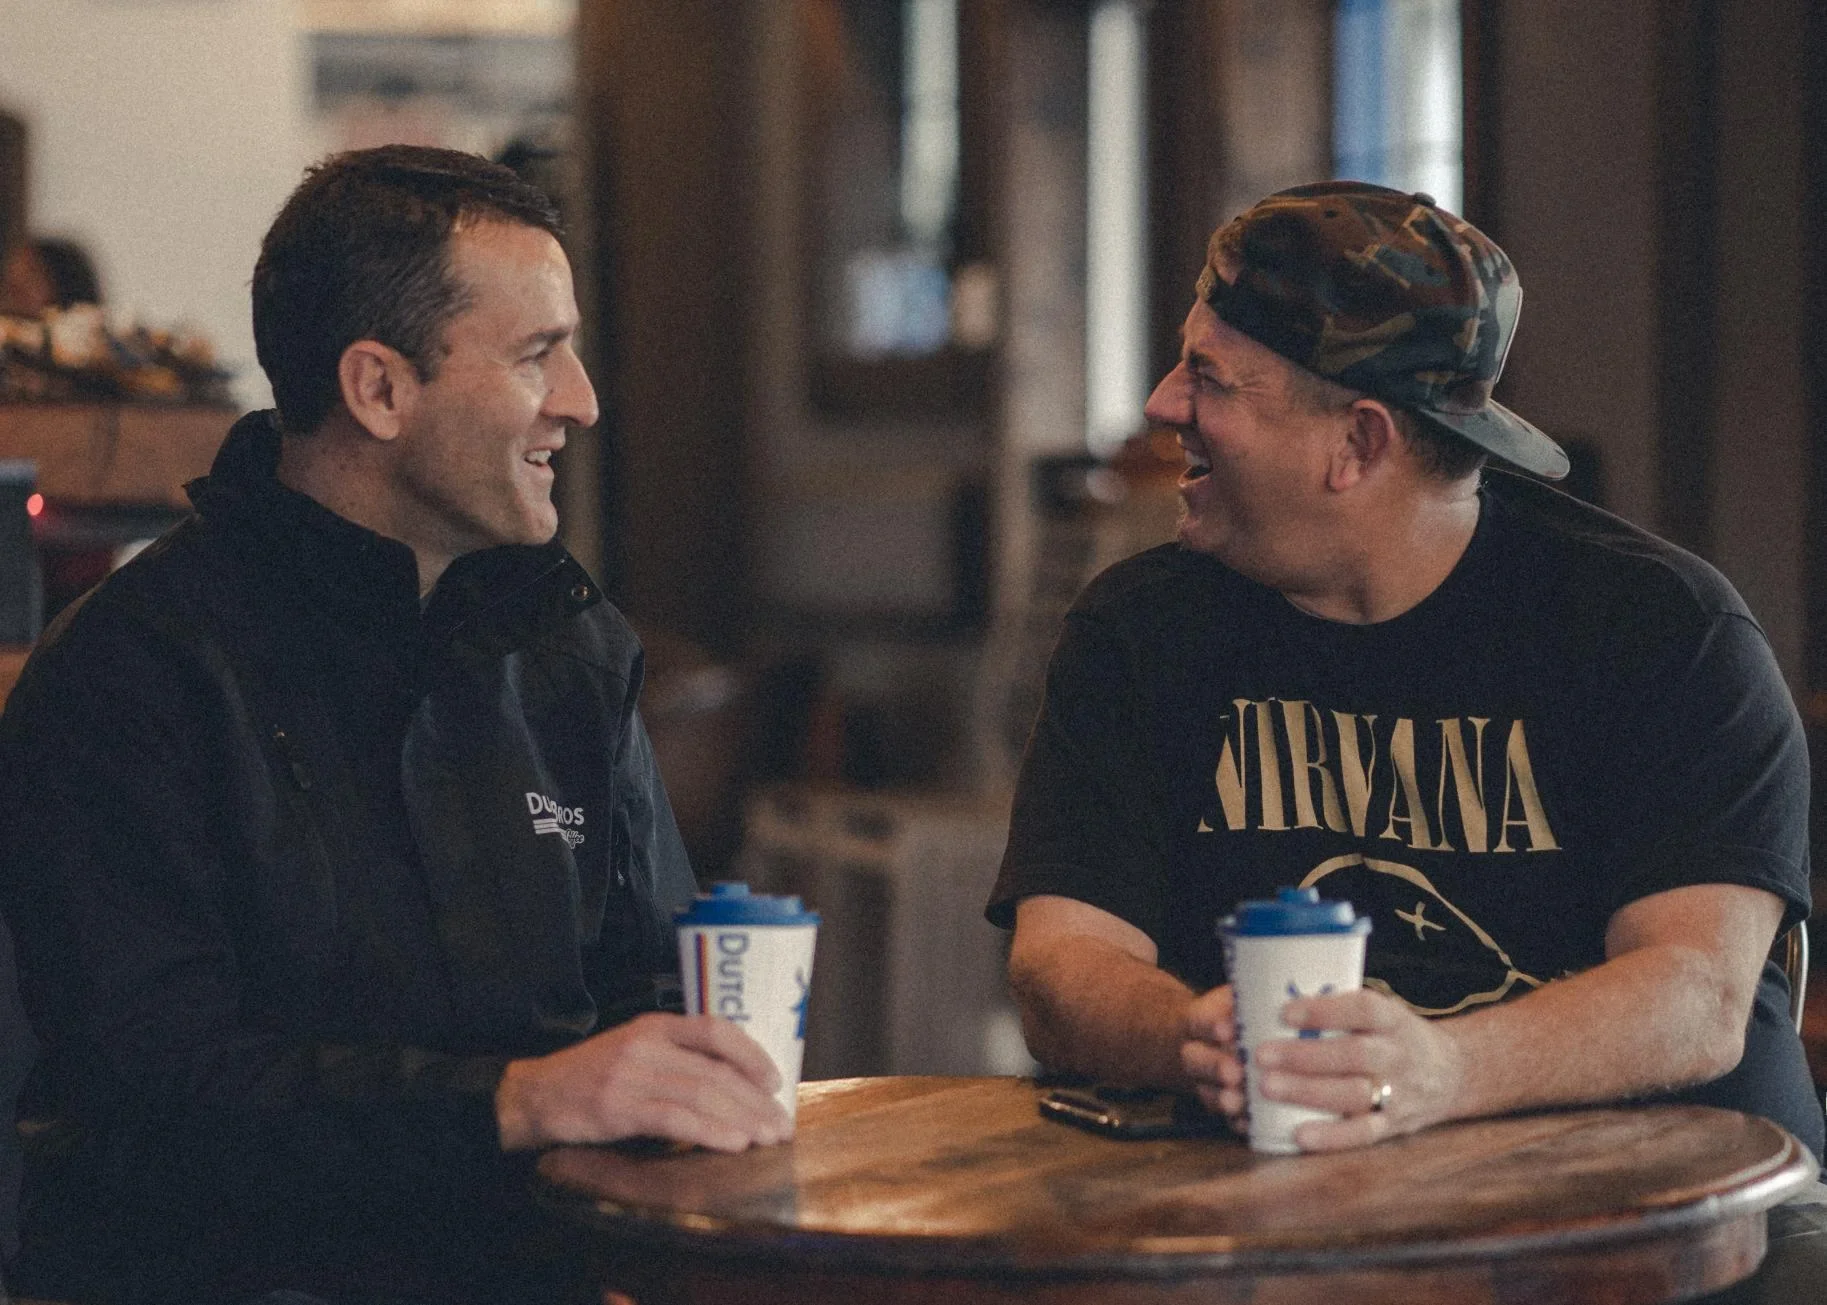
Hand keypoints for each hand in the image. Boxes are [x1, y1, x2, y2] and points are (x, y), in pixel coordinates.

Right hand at [495, 1012, 790, 1152]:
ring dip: (742, 1119)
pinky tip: (732, 1143)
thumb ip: (675, 1059)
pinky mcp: (618, 1106)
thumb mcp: (634, 1052)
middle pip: (715, 1070)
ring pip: (702, 1094)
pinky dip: (709, 1131)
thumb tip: (731, 1084)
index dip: (751, 1055)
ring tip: (767, 1137)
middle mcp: (647, 1044)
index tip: (776, 1081)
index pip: (715, 1031)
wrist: (534, 1095)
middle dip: (755, 1100)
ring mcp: (631, 1074)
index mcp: (654, 1026)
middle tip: (781, 1124)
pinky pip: (675, 1118)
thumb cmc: (590, 1077)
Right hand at [1178, 983, 1246, 1134]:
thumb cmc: (1233, 1016)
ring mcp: (1203, 1080)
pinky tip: (1247, 1124)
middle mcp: (1195, 1051)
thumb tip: (1290, 987)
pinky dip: (1235, 1121)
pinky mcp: (1219, 1103)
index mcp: (1199, 1021)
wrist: (1204, 1043)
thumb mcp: (1236, 998)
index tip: (1225, 1030)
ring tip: (1239, 1102)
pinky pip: (1222, 1117)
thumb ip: (1251, 996)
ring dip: (1223, 1097)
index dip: (1211, 1026)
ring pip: (1206, 1091)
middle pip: (1197, 1060)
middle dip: (1215, 1066)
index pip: (1200, 1021)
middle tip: (1235, 1072)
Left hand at [1250, 988, 1465, 1150]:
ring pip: (1354, 1095)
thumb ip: (1342, 1010)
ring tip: (1266, 1087)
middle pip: (1353, 1055)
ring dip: (1307, 1092)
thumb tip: (1274, 998)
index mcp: (1394, 1020)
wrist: (1452, 1075)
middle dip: (1303, 1055)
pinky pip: (1363, 1134)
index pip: (1363, 1010)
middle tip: (1261, 1054)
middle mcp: (1399, 1055)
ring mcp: (1398, 1093)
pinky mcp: (1394, 1125)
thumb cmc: (1395, 1037)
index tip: (1284, 1012)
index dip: (1325, 1011)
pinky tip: (1298, 1134)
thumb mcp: (1383, 1013)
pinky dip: (1331, 1137)